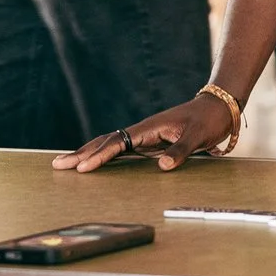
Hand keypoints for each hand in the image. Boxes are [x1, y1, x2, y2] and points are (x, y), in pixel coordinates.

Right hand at [54, 94, 233, 171]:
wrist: (217, 108)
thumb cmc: (207, 120)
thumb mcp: (197, 135)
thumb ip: (180, 150)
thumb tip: (162, 166)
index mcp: (149, 127)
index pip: (117, 143)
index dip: (99, 156)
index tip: (82, 167)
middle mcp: (141, 131)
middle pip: (105, 142)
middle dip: (82, 153)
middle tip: (58, 165)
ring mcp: (143, 136)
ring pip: (109, 145)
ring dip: (88, 153)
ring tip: (66, 163)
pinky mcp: (148, 142)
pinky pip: (120, 150)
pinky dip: (104, 155)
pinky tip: (93, 162)